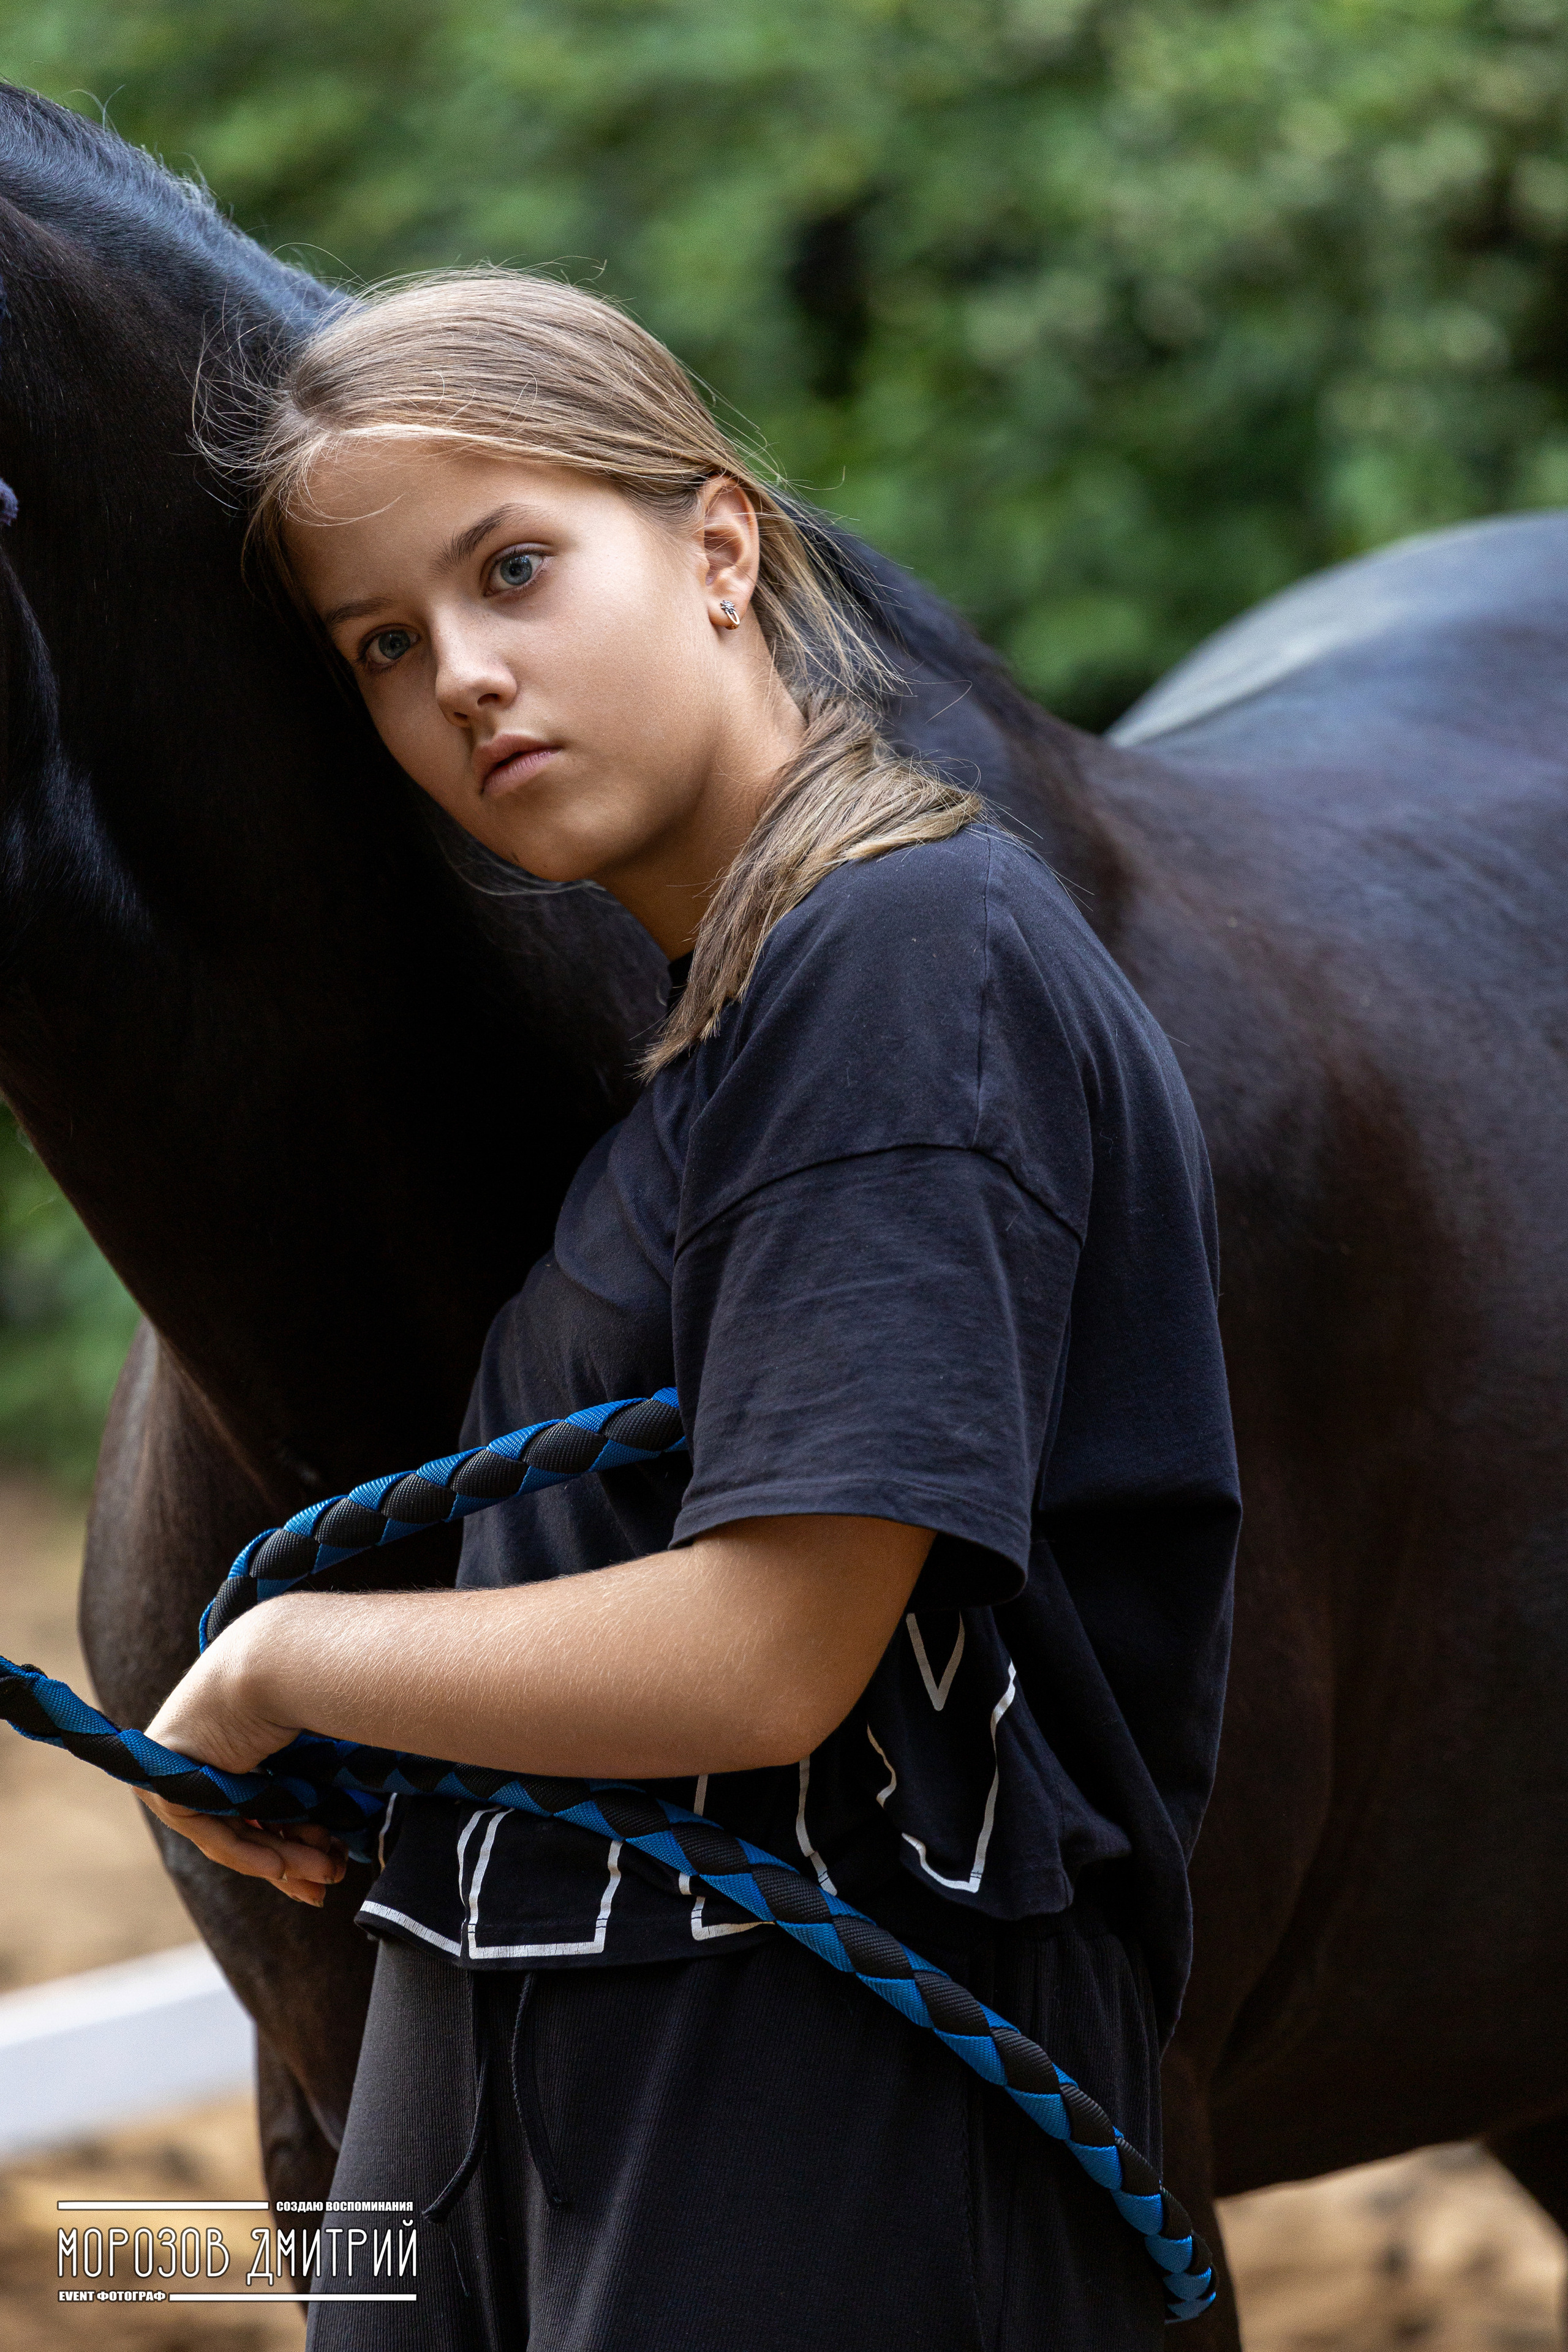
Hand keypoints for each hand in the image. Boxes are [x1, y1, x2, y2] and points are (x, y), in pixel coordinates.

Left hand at [136, 1605, 346, 1907]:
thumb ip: (307, 1789)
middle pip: (246, 1822)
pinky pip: (210, 1832)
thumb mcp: (308, 1752)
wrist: (279, 1663)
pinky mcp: (165, 1784)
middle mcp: (199, 1751)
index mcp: (228, 1732)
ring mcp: (176, 1769)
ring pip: (232, 1831)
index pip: (258, 1802)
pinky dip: (248, 1852)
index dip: (295, 1838)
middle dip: (293, 1856)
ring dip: (282, 1859)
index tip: (330, 1861)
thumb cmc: (308, 1687)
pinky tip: (283, 1869)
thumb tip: (339, 1836)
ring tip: (325, 1876)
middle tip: (328, 1880)